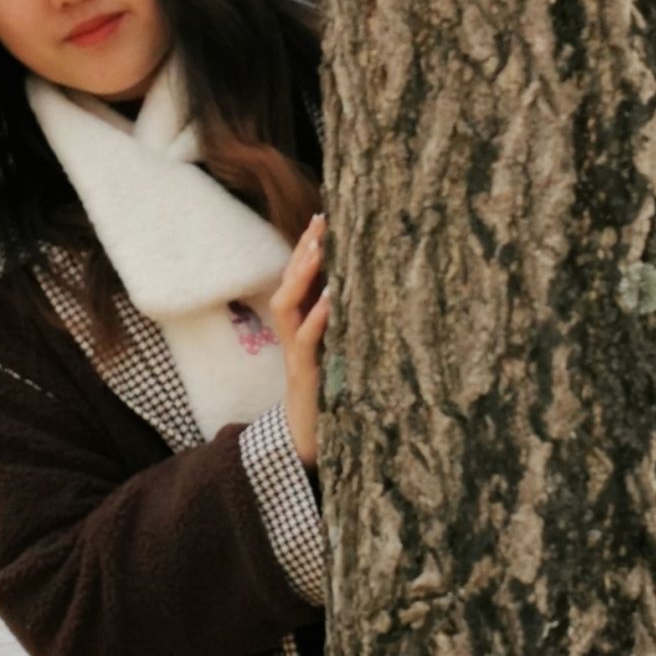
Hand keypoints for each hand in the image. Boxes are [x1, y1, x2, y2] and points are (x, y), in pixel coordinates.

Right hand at [270, 213, 329, 467]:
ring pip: (288, 305)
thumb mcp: (337, 349)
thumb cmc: (329, 390)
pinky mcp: (304, 372)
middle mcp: (292, 332)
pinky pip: (306, 340)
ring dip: (302, 276)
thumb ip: (343, 322)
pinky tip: (332, 300)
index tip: (323, 217)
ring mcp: (295, 351)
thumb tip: (367, 290)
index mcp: (300, 323)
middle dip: (303, 251)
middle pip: (289, 282)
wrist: (310, 438)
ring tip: (319, 250)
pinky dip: (317, 318)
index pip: (298, 277)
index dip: (307, 248)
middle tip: (321, 220)